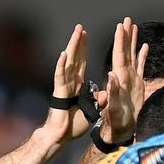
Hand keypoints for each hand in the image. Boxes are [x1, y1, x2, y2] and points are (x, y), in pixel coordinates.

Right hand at [40, 24, 88, 144]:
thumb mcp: (91, 111)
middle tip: (80, 27)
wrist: (61, 136)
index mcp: (77, 85)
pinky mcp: (59, 93)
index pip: (81, 63)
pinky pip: (60, 76)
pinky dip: (62, 65)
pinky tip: (64, 54)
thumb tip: (104, 94)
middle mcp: (70, 82)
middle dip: (78, 43)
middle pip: (75, 58)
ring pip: (68, 62)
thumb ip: (98, 102)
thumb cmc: (73, 125)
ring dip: (72, 47)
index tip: (86, 36)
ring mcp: (64, 86)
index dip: (84, 50)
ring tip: (76, 33)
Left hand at [100, 17, 148, 143]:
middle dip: (125, 35)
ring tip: (134, 25)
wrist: (121, 131)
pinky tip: (145, 45)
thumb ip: (111, 92)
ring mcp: (131, 79)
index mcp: (118, 79)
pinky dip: (142, 56)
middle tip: (126, 18)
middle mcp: (124, 76)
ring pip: (132, 55)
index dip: (119, 41)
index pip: (119, 56)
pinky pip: (140, 66)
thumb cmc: (115, 122)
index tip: (119, 26)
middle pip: (125, 51)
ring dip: (133, 41)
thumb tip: (111, 75)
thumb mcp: (112, 108)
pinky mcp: (137, 85)